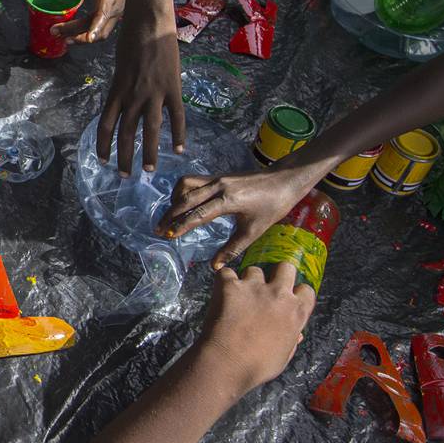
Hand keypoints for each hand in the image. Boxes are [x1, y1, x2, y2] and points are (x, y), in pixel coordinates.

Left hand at [52, 0, 127, 43]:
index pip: (101, 17)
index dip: (95, 29)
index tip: (88, 38)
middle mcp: (114, 11)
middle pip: (96, 31)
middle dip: (76, 36)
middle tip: (56, 33)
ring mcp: (116, 16)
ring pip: (101, 35)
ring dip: (83, 39)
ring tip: (66, 38)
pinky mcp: (116, 16)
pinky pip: (102, 29)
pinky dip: (90, 33)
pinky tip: (78, 32)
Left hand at [96, 15, 184, 174]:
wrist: (150, 23)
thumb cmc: (131, 40)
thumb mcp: (119, 67)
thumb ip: (121, 87)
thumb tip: (122, 103)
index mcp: (116, 91)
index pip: (105, 125)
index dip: (103, 145)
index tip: (102, 160)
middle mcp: (132, 96)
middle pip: (125, 134)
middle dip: (123, 158)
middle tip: (124, 175)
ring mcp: (153, 94)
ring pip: (149, 131)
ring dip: (148, 153)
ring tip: (148, 170)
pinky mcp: (173, 89)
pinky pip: (176, 116)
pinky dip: (178, 134)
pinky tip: (179, 149)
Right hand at [155, 166, 316, 269]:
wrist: (285, 180)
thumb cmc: (273, 206)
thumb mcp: (254, 230)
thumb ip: (233, 248)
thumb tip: (215, 266)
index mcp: (228, 200)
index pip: (197, 214)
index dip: (181, 226)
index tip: (168, 235)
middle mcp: (218, 186)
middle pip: (185, 199)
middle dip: (170, 214)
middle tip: (159, 229)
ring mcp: (217, 179)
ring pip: (186, 185)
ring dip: (175, 200)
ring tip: (171, 216)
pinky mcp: (218, 176)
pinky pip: (193, 181)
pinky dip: (183, 191)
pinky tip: (184, 203)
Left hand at [197, 262, 314, 394]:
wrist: (226, 363)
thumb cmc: (256, 366)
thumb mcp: (283, 356)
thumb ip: (291, 340)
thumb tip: (297, 334)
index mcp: (296, 312)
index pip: (306, 289)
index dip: (296, 292)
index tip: (287, 297)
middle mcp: (279, 294)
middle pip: (285, 267)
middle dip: (277, 272)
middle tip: (264, 285)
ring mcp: (254, 287)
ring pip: (254, 269)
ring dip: (247, 279)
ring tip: (238, 294)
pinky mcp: (230, 285)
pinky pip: (226, 273)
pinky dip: (223, 281)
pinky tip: (220, 293)